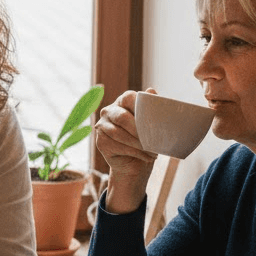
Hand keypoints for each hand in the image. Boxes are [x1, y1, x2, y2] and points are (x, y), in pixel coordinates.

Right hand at [95, 88, 158, 213]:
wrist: (136, 164)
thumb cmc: (147, 140)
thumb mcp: (153, 124)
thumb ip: (152, 108)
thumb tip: (151, 91)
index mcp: (123, 101)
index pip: (129, 97)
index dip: (141, 107)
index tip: (154, 120)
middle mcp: (109, 111)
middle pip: (122, 117)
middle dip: (139, 130)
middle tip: (155, 140)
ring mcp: (102, 126)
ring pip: (119, 134)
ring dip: (139, 144)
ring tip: (154, 151)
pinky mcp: (100, 142)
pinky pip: (117, 146)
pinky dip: (135, 153)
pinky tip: (147, 157)